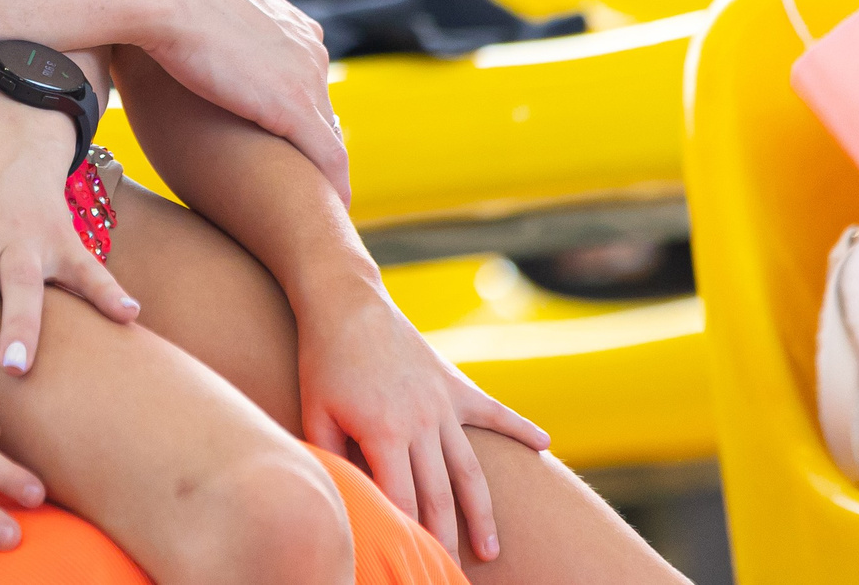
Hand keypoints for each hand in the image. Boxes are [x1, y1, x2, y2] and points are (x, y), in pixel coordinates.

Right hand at [129, 0, 351, 199]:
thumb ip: (205, 7)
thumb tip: (180, 11)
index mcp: (283, 16)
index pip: (300, 68)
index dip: (283, 102)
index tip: (270, 130)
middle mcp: (306, 42)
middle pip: (318, 102)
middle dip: (305, 136)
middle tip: (287, 173)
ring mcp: (306, 74)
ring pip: (326, 132)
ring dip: (317, 165)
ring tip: (308, 198)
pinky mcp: (295, 107)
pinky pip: (327, 157)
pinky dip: (333, 185)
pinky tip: (332, 209)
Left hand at [295, 274, 550, 564]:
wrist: (347, 301)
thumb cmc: (323, 359)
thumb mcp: (314, 411)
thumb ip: (328, 456)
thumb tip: (340, 497)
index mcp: (384, 432)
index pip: (401, 499)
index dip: (407, 534)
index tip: (412, 560)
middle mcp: (423, 422)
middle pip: (441, 495)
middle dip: (448, 539)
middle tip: (455, 572)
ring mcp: (443, 404)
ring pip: (470, 470)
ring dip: (483, 513)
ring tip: (492, 549)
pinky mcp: (454, 385)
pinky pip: (495, 412)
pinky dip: (521, 429)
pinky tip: (545, 447)